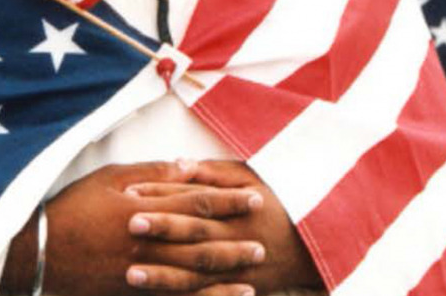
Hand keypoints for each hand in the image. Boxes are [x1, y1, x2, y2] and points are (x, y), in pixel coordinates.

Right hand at [0, 161, 265, 295]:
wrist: (34, 253)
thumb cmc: (72, 208)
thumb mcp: (110, 178)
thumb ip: (153, 172)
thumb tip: (188, 165)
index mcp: (146, 208)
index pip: (198, 202)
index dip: (230, 200)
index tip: (256, 198)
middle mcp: (148, 242)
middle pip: (202, 242)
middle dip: (235, 242)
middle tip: (263, 243)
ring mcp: (139, 272)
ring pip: (191, 276)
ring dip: (224, 276)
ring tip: (251, 276)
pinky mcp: (130, 293)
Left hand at [127, 160, 322, 293]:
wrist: (317, 247)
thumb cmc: (281, 204)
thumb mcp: (256, 179)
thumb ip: (216, 172)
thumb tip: (180, 162)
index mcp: (239, 208)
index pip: (195, 198)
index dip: (163, 195)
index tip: (130, 191)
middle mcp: (238, 239)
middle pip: (195, 234)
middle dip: (162, 229)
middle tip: (129, 224)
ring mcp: (239, 270)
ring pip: (197, 274)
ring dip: (163, 275)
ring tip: (130, 273)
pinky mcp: (239, 291)